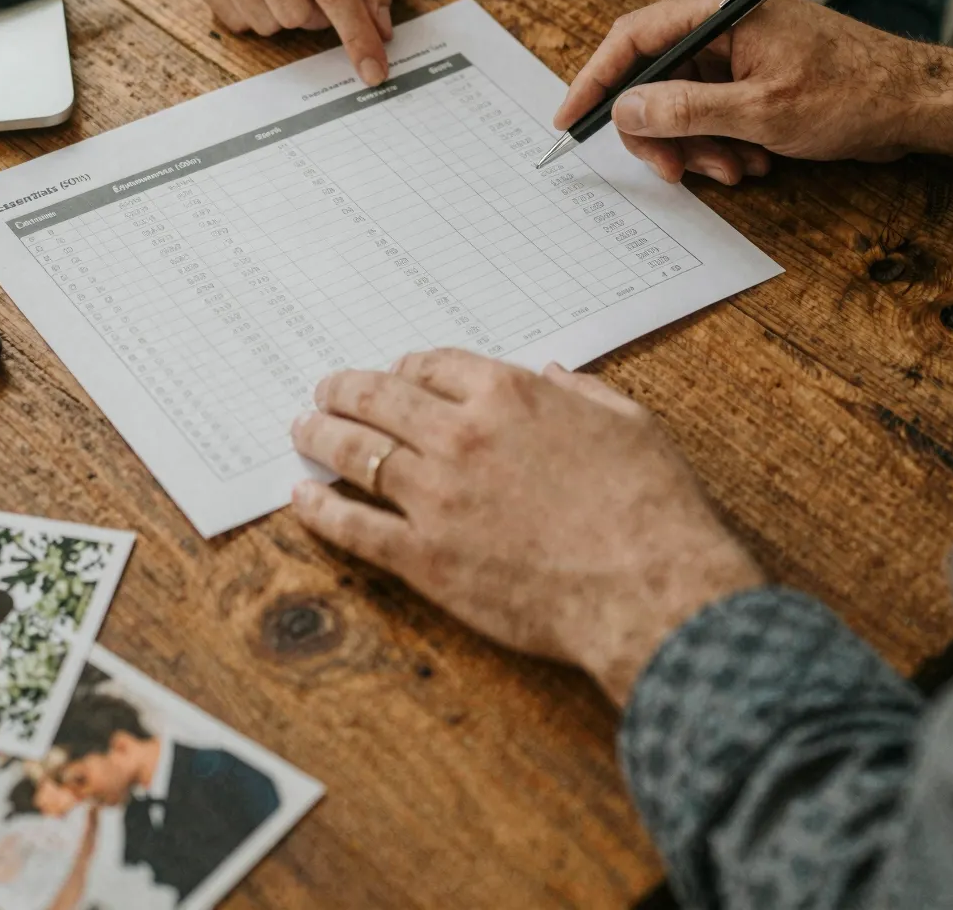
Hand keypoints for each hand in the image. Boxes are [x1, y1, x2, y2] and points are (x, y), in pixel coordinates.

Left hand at [289, 350, 763, 704]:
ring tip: (303, 430)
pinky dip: (322, 511)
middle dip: (346, 390)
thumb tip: (556, 375)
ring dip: (322, 436)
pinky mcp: (424, 558)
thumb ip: (584, 392)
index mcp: (511, 396)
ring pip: (357, 455)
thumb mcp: (630, 422)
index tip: (396, 373)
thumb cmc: (649, 505)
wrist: (645, 586)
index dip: (408, 367)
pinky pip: (356, 529)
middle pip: (382, 400)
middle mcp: (462, 436)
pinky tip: (303, 499)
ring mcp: (436, 497)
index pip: (436, 365)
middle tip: (325, 391)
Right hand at [552, 0, 921, 183]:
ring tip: (737, 171)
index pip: (634, 37)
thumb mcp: (761, 111)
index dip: (596, 80)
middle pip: (656, 77)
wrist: (916, 104)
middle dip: (662, 131)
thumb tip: (627, 108)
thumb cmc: (852, 94)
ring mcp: (742, 47)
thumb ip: (686, 110)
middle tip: (676, 172)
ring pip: (685, 103)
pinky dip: (724, 143)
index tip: (569, 120)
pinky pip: (716, 111)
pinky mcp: (758, 74)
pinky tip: (757, 162)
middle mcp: (727, 19)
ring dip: (699, 146)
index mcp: (723, 7)